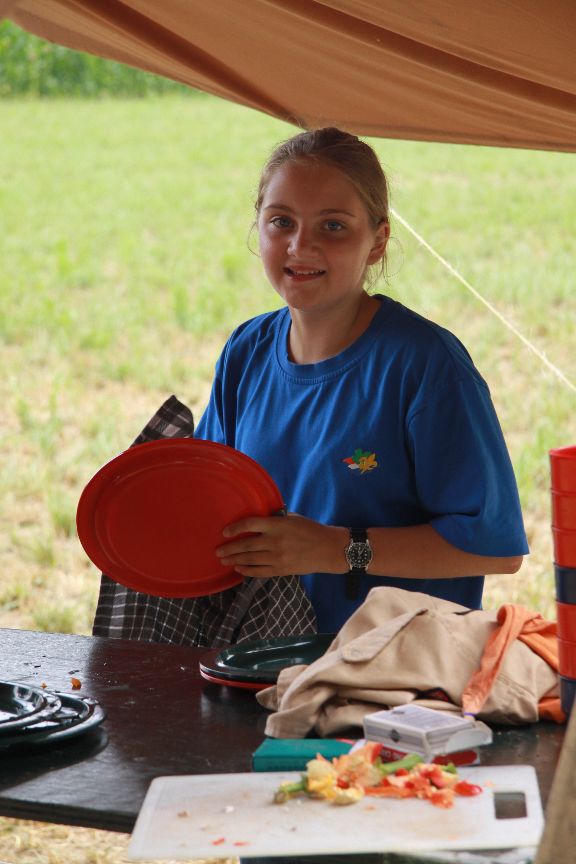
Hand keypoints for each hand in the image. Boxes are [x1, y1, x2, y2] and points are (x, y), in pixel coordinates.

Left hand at [215, 513, 346, 578]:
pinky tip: (238, 569)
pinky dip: (247, 571)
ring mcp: (277, 558)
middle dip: (229, 549)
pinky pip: (259, 572)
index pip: (250, 524)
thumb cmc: (311, 529)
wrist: (328, 549)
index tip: (225, 532)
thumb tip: (259, 517)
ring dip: (234, 560)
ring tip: (223, 560)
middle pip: (246, 545)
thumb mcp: (293, 518)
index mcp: (277, 525)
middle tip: (217, 551)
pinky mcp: (281, 570)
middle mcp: (275, 541)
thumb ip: (275, 518)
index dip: (235, 528)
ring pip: (250, 560)